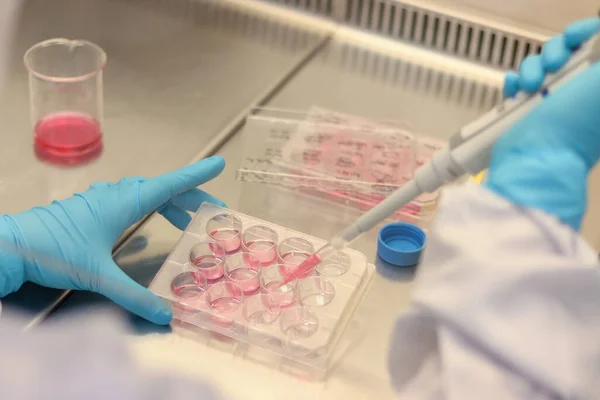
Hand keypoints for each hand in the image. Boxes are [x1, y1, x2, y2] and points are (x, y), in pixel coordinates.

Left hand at [0, 156, 225, 323]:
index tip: (218, 165)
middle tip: (212, 209)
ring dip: (169, 203)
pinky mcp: (89, 211)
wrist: (12, 246)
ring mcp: (100, 201)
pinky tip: (148, 231)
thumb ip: (134, 296)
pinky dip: (148, 210)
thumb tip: (164, 315)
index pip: (170, 184)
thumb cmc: (54, 252)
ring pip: (144, 195)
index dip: (197, 176)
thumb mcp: (99, 277)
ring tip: (186, 220)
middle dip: (190, 196)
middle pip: (162, 189)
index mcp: (123, 202)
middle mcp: (115, 196)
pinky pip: (128, 203)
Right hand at [485, 18, 599, 230]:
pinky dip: (513, 83)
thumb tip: (595, 45)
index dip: (582, 36)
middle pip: (565, 53)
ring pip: (539, 66)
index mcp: (596, 87)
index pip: (593, 47)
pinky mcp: (526, 111)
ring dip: (530, 69)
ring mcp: (552, 103)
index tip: (573, 37)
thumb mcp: (598, 84)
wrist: (536, 157)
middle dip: (554, 52)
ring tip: (529, 86)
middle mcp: (578, 93)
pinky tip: (513, 91)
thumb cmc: (572, 124)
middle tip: (552, 65)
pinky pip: (518, 85)